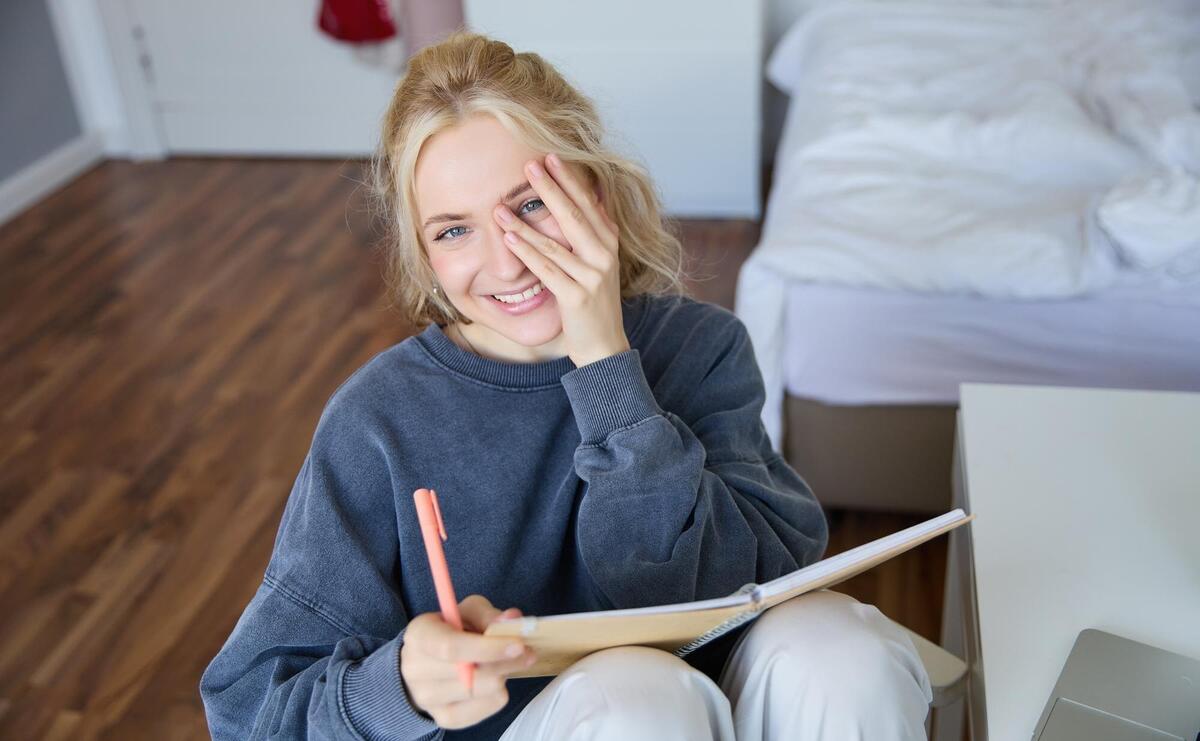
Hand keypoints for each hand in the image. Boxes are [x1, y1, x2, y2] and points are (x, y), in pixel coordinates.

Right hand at [400, 595, 534, 728]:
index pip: (451, 647)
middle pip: (470, 675)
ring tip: (504, 663)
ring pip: (482, 693)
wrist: (426, 661)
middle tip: (527, 652)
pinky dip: (498, 694)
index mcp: (419, 636)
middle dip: (506, 662)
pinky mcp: (444, 718)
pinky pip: (485, 708)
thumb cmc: (450, 630)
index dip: (488, 648)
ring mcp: (428, 699)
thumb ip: (488, 614)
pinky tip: (495, 679)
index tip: (518, 644)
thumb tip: (513, 619)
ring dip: (503, 675)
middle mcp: (416, 671)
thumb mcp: (465, 611)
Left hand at [492, 154, 629, 367]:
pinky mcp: (577, 297)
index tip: (552, 155)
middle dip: (551, 188)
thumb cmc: (595, 302)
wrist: (604, 344)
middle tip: (530, 164)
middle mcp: (604, 256)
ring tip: (501, 205)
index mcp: (608, 243)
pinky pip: (548, 270)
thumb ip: (595, 232)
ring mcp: (592, 276)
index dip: (570, 179)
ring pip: (555, 242)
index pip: (588, 203)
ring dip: (525, 222)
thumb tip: (591, 196)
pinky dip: (528, 253)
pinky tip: (509, 239)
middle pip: (574, 215)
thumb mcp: (600, 263)